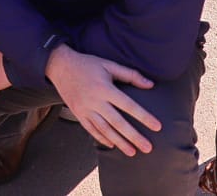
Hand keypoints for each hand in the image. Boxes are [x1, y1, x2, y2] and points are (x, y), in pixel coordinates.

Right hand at [45, 45, 159, 156]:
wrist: (59, 66)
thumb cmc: (87, 64)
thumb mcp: (108, 64)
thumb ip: (130, 74)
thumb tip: (150, 85)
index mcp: (105, 88)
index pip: (128, 105)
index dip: (144, 116)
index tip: (157, 127)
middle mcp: (95, 101)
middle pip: (117, 122)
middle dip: (134, 136)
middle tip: (148, 148)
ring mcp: (85, 109)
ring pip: (104, 129)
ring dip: (119, 142)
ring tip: (132, 152)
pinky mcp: (78, 113)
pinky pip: (91, 129)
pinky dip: (102, 138)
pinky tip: (112, 145)